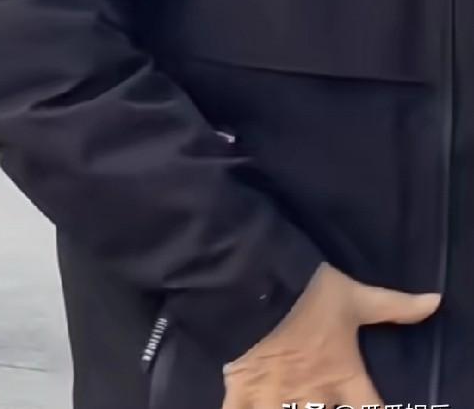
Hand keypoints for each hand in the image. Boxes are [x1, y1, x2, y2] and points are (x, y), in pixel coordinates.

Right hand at [221, 263, 438, 408]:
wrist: (255, 281)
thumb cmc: (309, 292)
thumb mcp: (356, 297)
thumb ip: (395, 305)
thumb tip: (435, 302)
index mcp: (342, 377)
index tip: (368, 406)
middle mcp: (312, 396)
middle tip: (320, 400)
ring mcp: (276, 398)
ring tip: (292, 405)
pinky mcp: (243, 391)